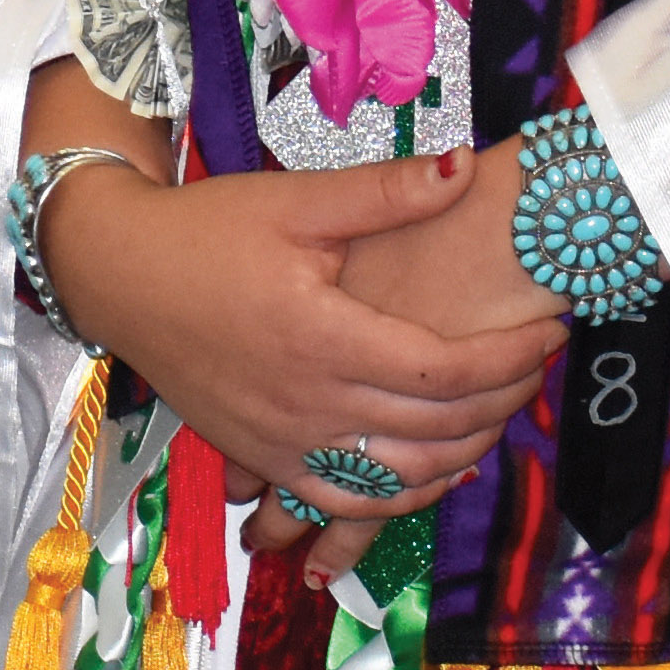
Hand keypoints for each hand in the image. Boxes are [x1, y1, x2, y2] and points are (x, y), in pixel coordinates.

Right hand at [21, 68, 558, 554]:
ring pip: (401, 478)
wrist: (119, 275)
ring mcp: (283, 442)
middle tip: (538, 363)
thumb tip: (468, 168)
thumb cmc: (207, 230)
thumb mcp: (295, 199)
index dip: (509, 356)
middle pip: (435, 427)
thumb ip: (386, 193)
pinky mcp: (264, 459)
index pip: (444, 369)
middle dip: (504, 399)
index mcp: (320, 336)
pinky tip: (435, 467)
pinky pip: (348, 501)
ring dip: (466, 453)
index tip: (550, 329)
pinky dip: (403, 495)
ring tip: (501, 409)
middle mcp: (306, 402)